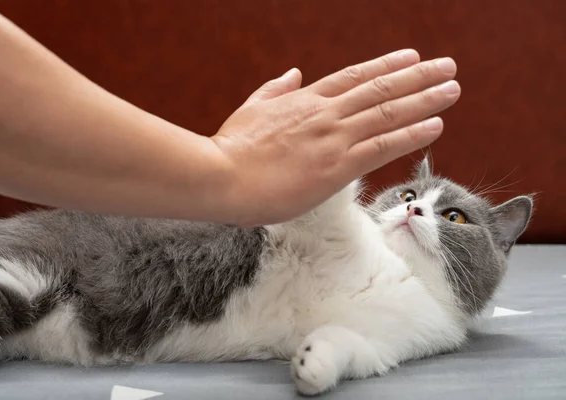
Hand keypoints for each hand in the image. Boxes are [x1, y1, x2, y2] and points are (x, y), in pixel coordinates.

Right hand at [211, 49, 460, 226]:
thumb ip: (275, 90)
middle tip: (447, 66)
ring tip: (452, 89)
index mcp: (305, 101)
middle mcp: (326, 114)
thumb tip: (293, 73)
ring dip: (424, 99)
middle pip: (380, 88)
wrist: (219, 176)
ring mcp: (333, 138)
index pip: (354, 77)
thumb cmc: (230, 149)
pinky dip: (411, 134)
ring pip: (388, 112)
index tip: (410, 57)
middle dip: (418, 76)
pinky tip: (435, 125)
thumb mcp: (250, 109)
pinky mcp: (336, 167)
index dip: (385, 66)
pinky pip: (383, 146)